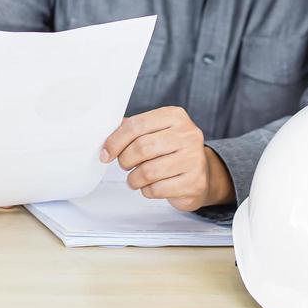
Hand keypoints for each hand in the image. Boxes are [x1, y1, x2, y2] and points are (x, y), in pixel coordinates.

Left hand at [100, 106, 234, 211]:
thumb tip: (105, 133)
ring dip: (134, 179)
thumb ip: (132, 130)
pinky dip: (147, 190)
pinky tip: (150, 186)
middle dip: (125, 160)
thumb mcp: (155, 132)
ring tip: (135, 179)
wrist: (202, 174)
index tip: (106, 153)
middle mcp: (188, 134)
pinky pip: (158, 189)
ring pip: (148, 171)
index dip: (115, 141)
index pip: (136, 125)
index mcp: (175, 116)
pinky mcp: (194, 183)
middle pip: (142, 147)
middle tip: (124, 165)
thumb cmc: (172, 151)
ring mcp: (194, 159)